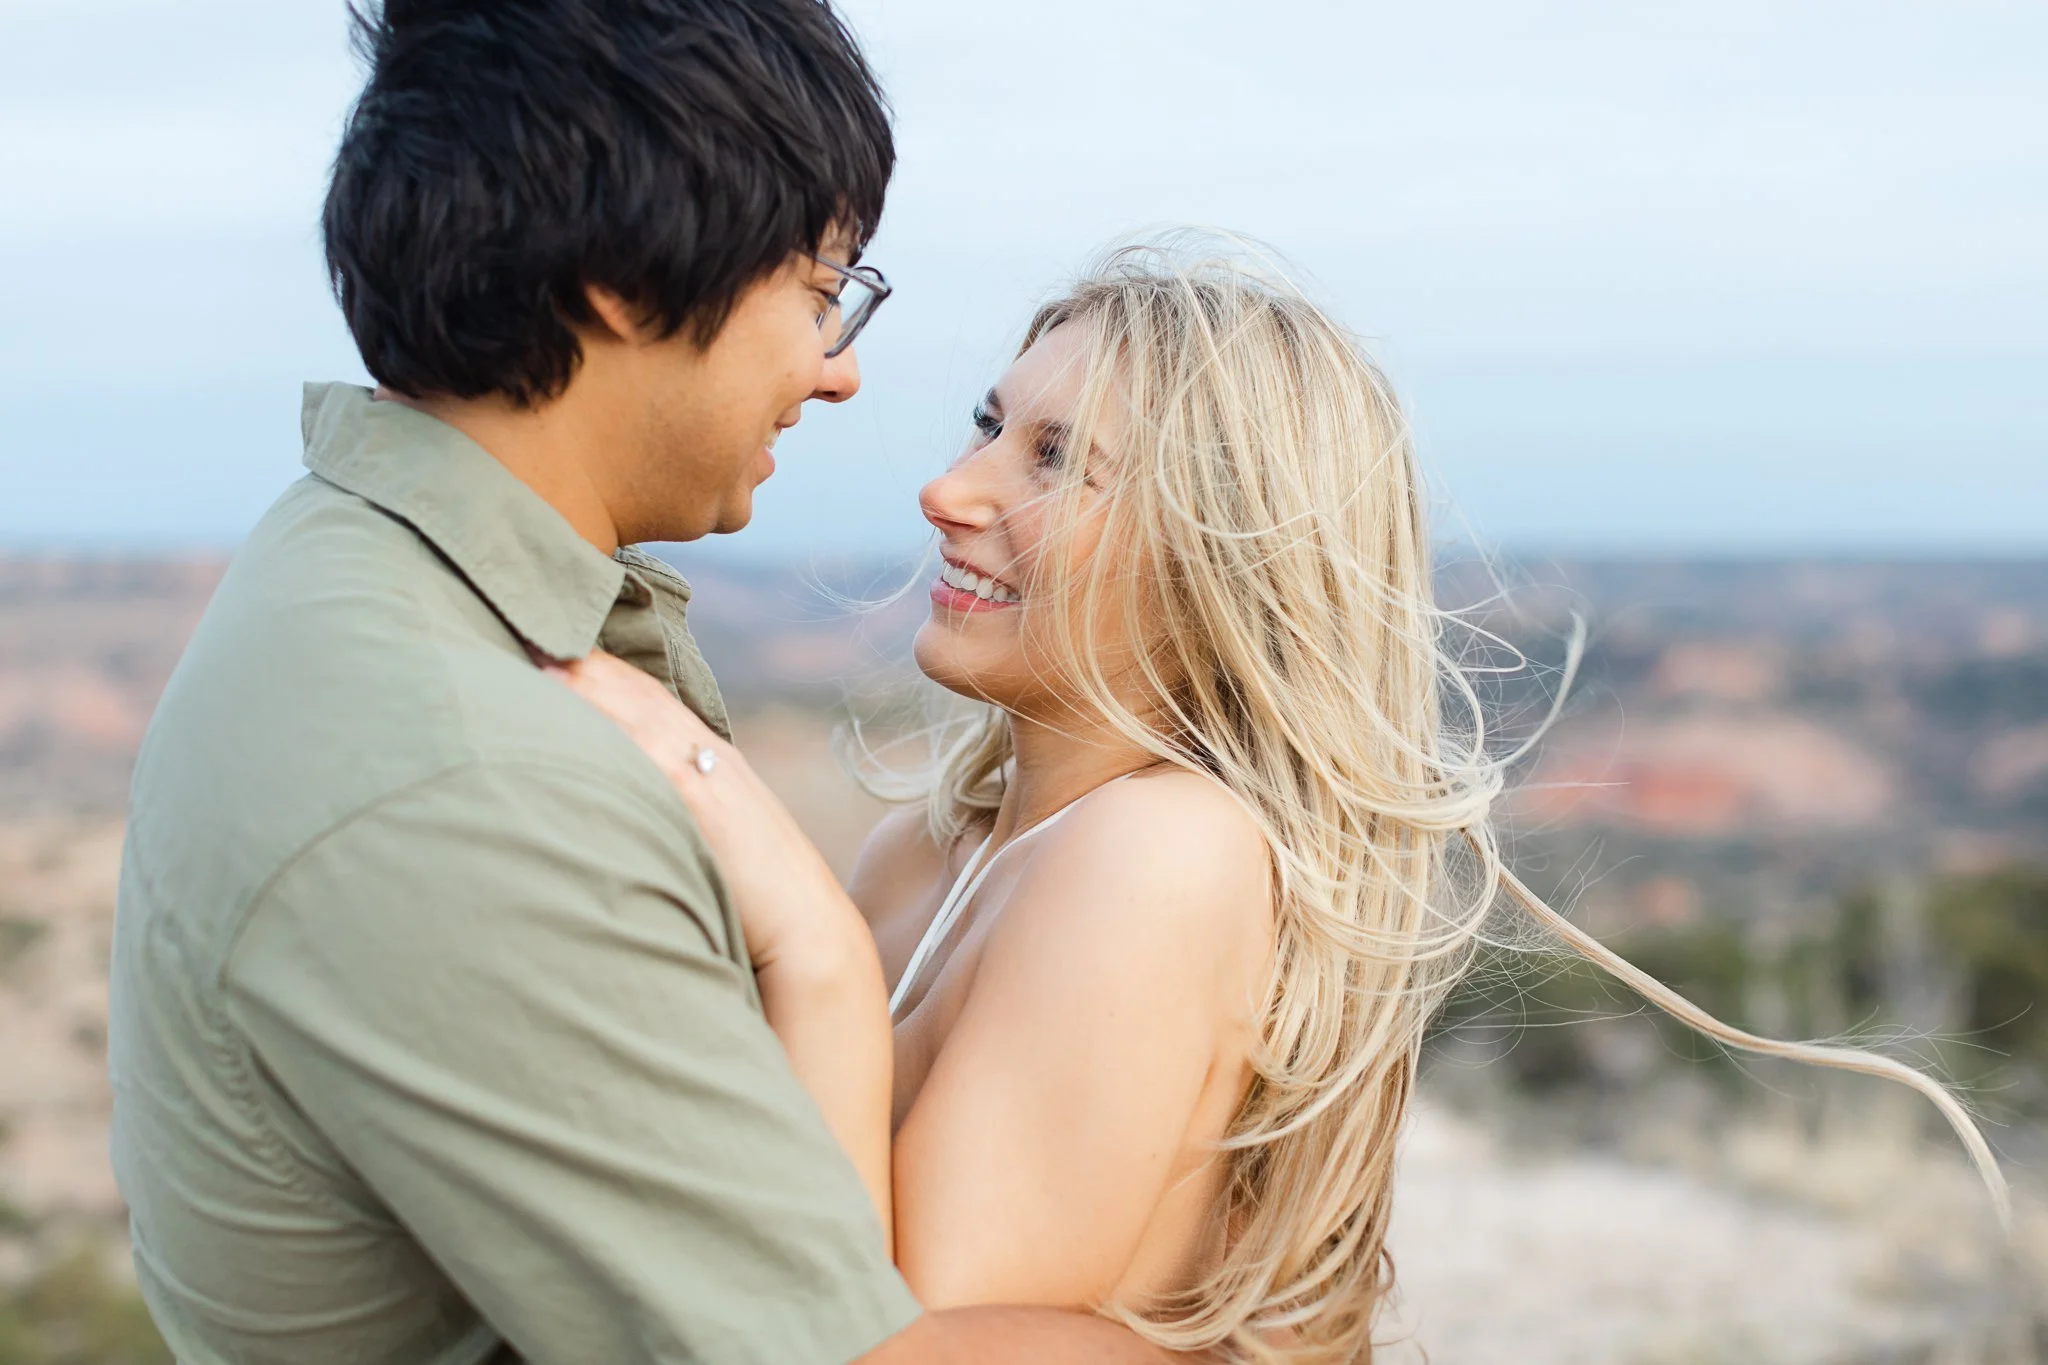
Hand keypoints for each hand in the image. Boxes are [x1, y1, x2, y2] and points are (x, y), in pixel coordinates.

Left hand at [547, 652, 865, 972]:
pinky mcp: (699, 797)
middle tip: (532, 629)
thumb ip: (683, 821)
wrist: (808, 933)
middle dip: (588, 662)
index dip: (608, 673)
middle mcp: (711, 758)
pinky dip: (604, 718)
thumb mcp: (722, 845)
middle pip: (640, 694)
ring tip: (536, 651)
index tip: (562, 646)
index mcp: (716, 765)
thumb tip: (634, 823)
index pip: (654, 701)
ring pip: (637, 710)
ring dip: (587, 679)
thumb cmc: (760, 903)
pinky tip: (566, 700)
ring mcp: (706, 773)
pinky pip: (642, 744)